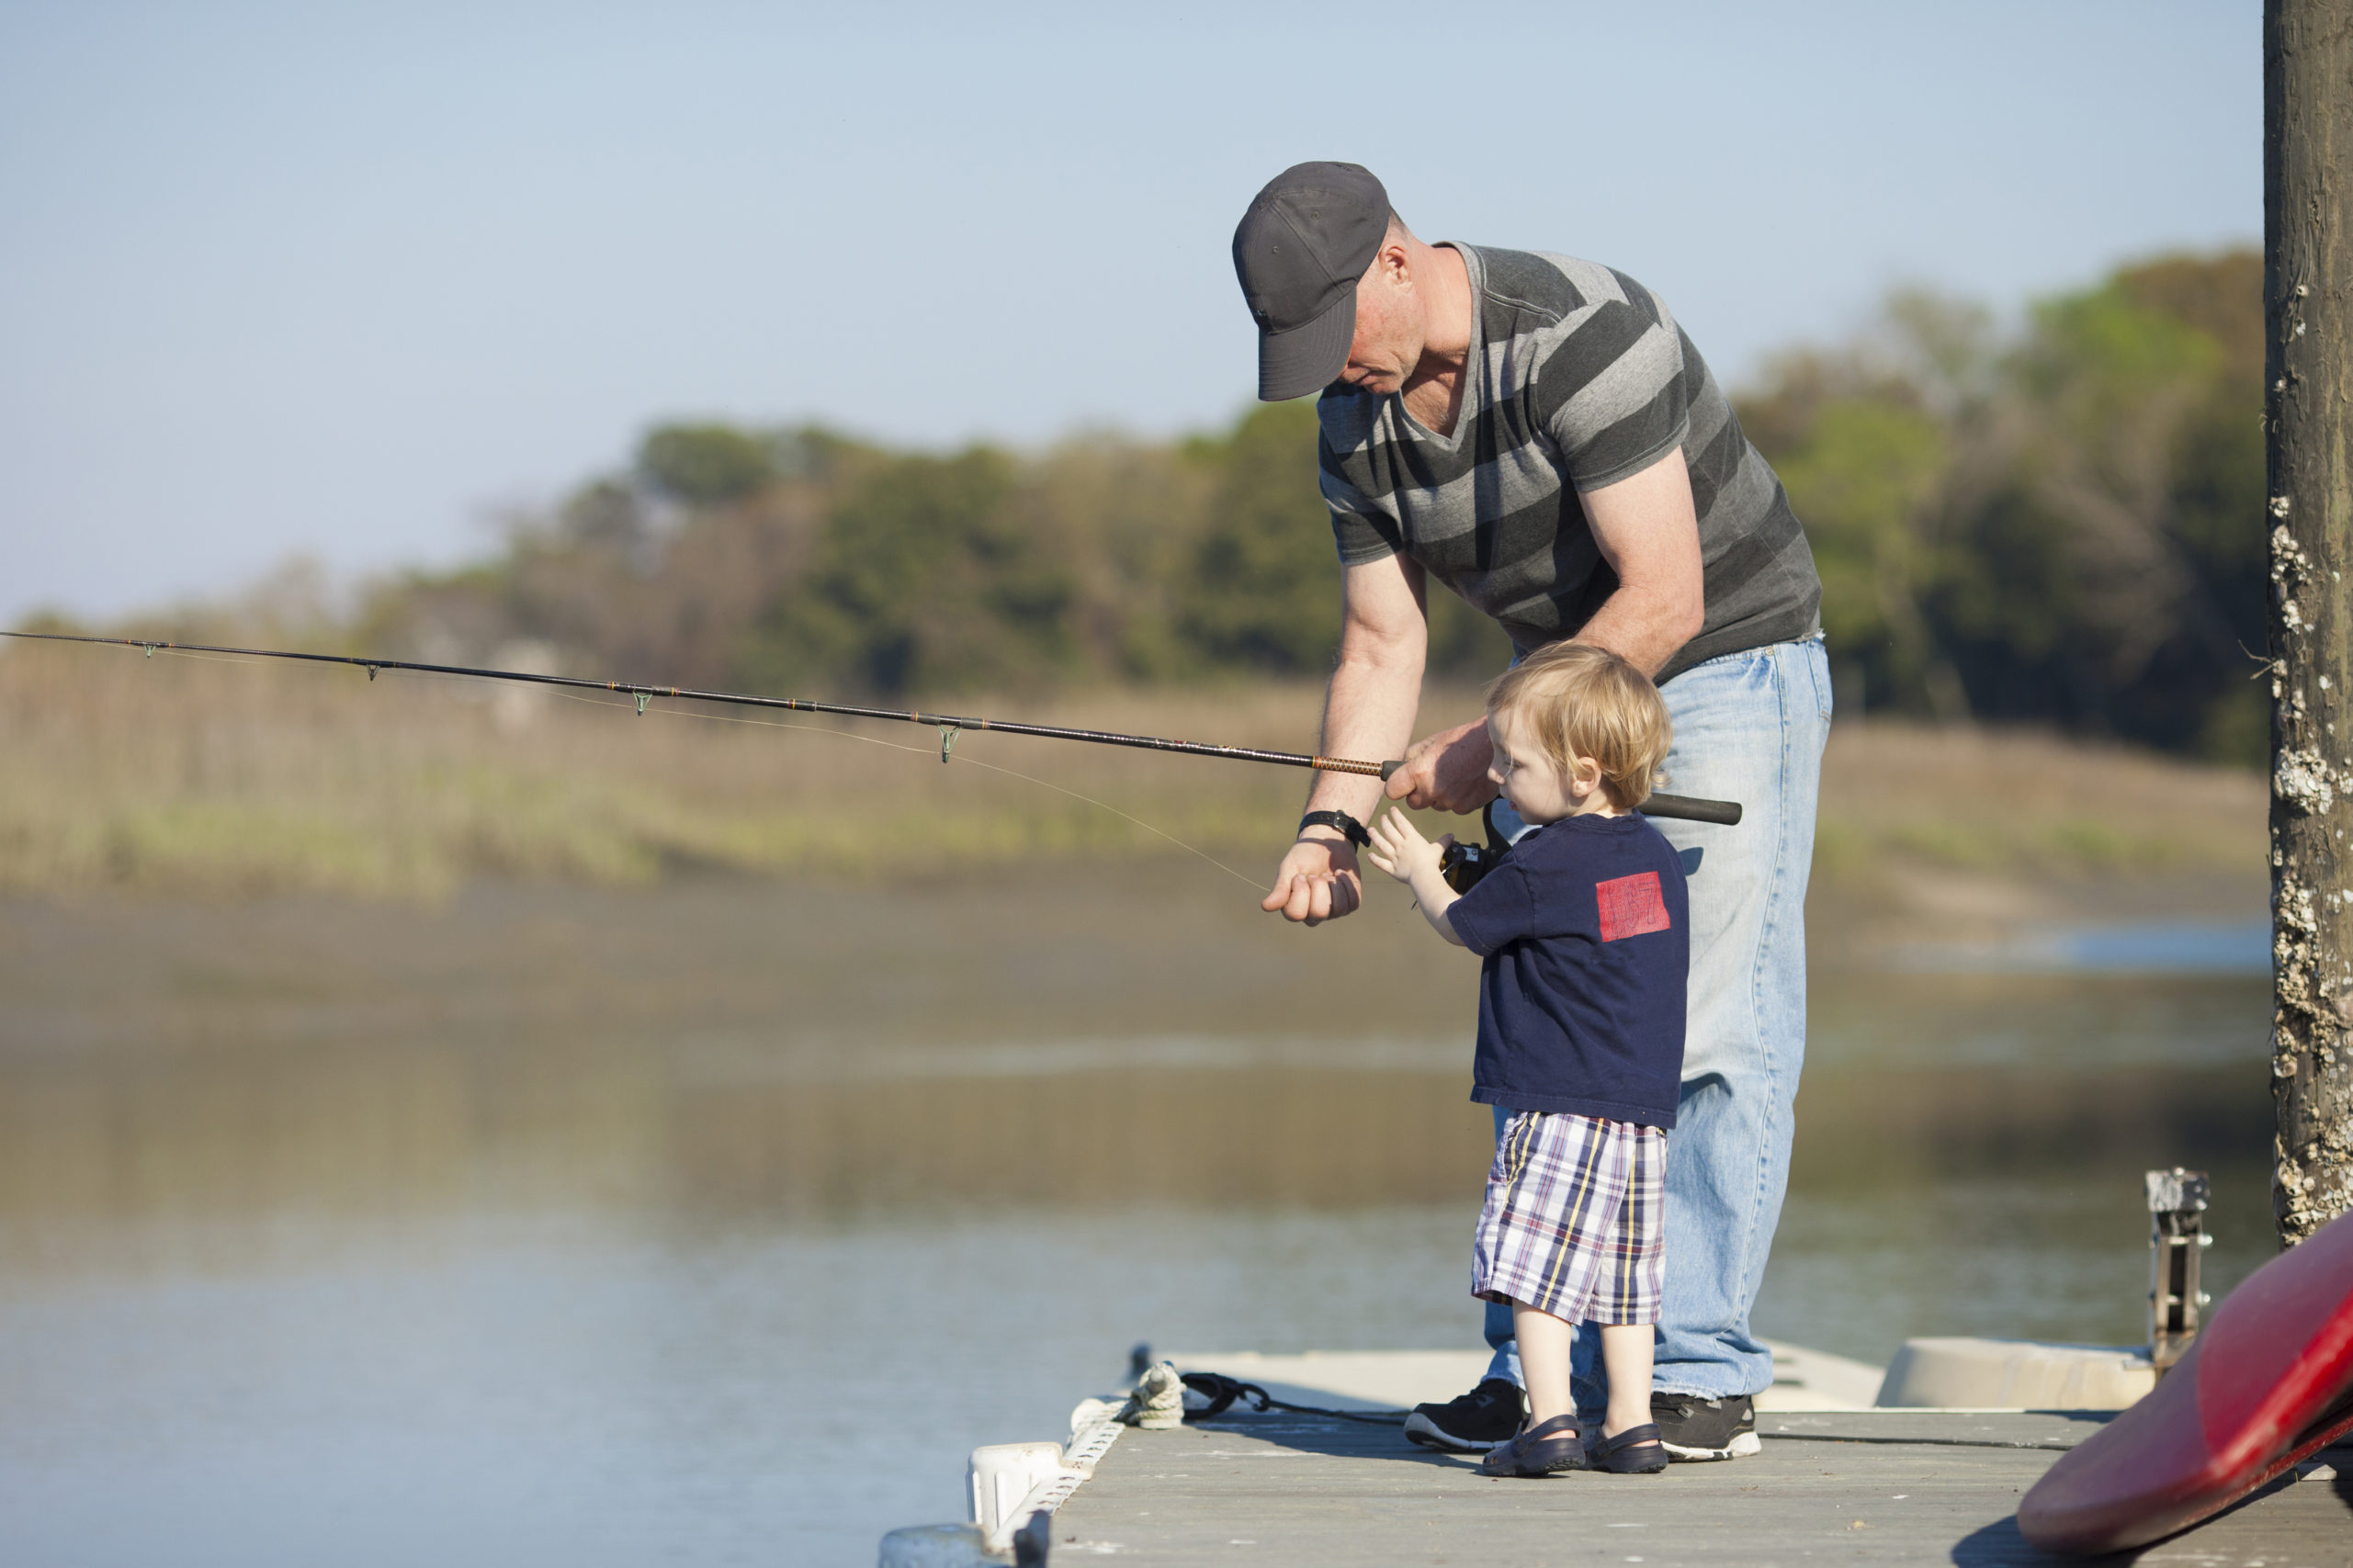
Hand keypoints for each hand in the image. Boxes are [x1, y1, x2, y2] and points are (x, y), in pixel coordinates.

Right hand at [1261, 836, 1362, 924]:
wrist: (1327, 842)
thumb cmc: (1305, 854)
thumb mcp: (1290, 867)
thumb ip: (1281, 888)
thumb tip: (1266, 906)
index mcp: (1293, 906)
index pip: (1296, 914)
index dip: (1299, 892)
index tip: (1299, 876)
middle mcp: (1312, 914)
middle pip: (1319, 913)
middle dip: (1318, 887)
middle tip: (1315, 875)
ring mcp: (1332, 911)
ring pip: (1338, 908)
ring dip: (1333, 885)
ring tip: (1327, 875)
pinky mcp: (1350, 903)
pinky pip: (1352, 902)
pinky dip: (1346, 884)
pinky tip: (1339, 874)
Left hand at [1366, 809, 1450, 887]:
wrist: (1423, 876)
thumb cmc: (1431, 862)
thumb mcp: (1438, 849)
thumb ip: (1443, 841)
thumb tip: (1451, 835)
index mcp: (1412, 839)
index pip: (1402, 823)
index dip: (1396, 815)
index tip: (1392, 810)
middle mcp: (1401, 846)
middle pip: (1390, 831)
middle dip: (1385, 823)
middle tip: (1382, 817)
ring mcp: (1395, 857)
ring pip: (1382, 844)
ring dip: (1375, 837)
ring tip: (1370, 830)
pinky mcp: (1392, 868)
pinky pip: (1381, 863)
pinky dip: (1374, 859)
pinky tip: (1370, 855)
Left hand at [1384, 719, 1499, 813]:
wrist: (1497, 747)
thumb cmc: (1464, 740)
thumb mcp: (1434, 741)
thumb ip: (1414, 756)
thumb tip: (1402, 766)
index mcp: (1420, 772)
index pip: (1393, 790)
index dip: (1396, 787)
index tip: (1400, 784)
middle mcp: (1433, 790)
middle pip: (1413, 803)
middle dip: (1418, 793)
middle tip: (1430, 779)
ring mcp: (1450, 801)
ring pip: (1436, 805)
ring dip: (1440, 796)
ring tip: (1454, 776)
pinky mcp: (1466, 807)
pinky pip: (1454, 807)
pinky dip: (1457, 799)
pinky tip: (1466, 782)